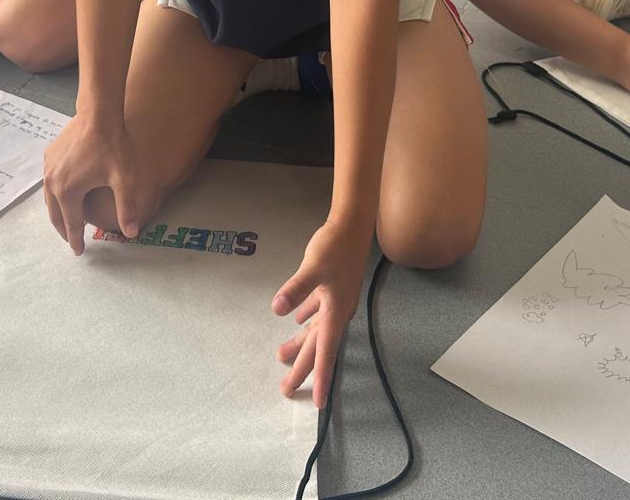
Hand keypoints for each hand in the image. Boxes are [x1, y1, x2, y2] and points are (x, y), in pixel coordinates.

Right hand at [42, 114, 141, 254]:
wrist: (98, 113)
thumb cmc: (113, 145)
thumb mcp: (124, 179)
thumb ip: (127, 208)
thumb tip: (132, 233)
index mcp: (68, 191)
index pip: (72, 224)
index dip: (76, 240)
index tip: (79, 252)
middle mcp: (53, 181)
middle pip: (55, 214)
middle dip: (64, 230)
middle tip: (72, 241)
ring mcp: (48, 167)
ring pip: (49, 199)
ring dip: (58, 213)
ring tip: (68, 221)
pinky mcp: (49, 155)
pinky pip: (49, 182)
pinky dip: (55, 195)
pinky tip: (65, 194)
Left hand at [272, 219, 371, 407]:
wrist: (352, 225)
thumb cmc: (335, 247)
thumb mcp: (313, 268)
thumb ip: (296, 289)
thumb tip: (278, 310)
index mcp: (335, 313)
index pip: (325, 353)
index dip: (321, 379)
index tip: (319, 404)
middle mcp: (337, 312)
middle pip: (318, 348)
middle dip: (303, 369)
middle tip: (286, 390)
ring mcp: (335, 301)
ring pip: (316, 331)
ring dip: (300, 344)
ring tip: (281, 356)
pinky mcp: (331, 288)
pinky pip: (317, 312)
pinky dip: (306, 320)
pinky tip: (296, 321)